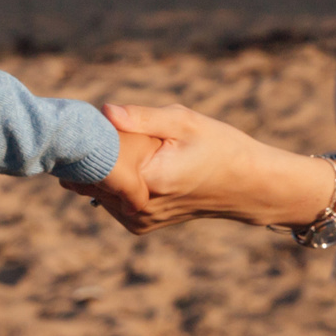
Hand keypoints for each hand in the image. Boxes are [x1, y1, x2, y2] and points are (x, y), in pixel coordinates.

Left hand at [61, 102, 309, 233]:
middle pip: (89, 177)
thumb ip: (141, 118)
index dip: (87, 139)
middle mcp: (139, 208)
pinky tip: (128, 164)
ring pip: (95, 189)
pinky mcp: (140, 224)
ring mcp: (139, 220)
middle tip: (102, 129)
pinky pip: (109, 199)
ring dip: (99, 168)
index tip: (89, 121)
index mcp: (148, 181)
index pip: (94, 161)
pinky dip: (111, 182)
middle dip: (89, 153)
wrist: (247, 186)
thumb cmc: (220, 147)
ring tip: (120, 146)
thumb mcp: (185, 123)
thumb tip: (105, 112)